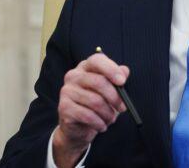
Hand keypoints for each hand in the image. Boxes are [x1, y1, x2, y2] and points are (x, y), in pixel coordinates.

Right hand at [53, 52, 128, 166]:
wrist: (80, 127)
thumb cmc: (98, 105)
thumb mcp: (111, 90)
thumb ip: (118, 78)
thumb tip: (124, 70)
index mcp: (85, 67)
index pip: (97, 60)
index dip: (111, 69)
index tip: (122, 82)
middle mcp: (73, 76)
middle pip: (98, 82)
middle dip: (115, 97)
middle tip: (123, 108)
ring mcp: (67, 91)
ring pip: (95, 101)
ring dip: (108, 114)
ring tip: (110, 119)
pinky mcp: (64, 107)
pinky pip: (87, 115)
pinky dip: (99, 123)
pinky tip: (101, 126)